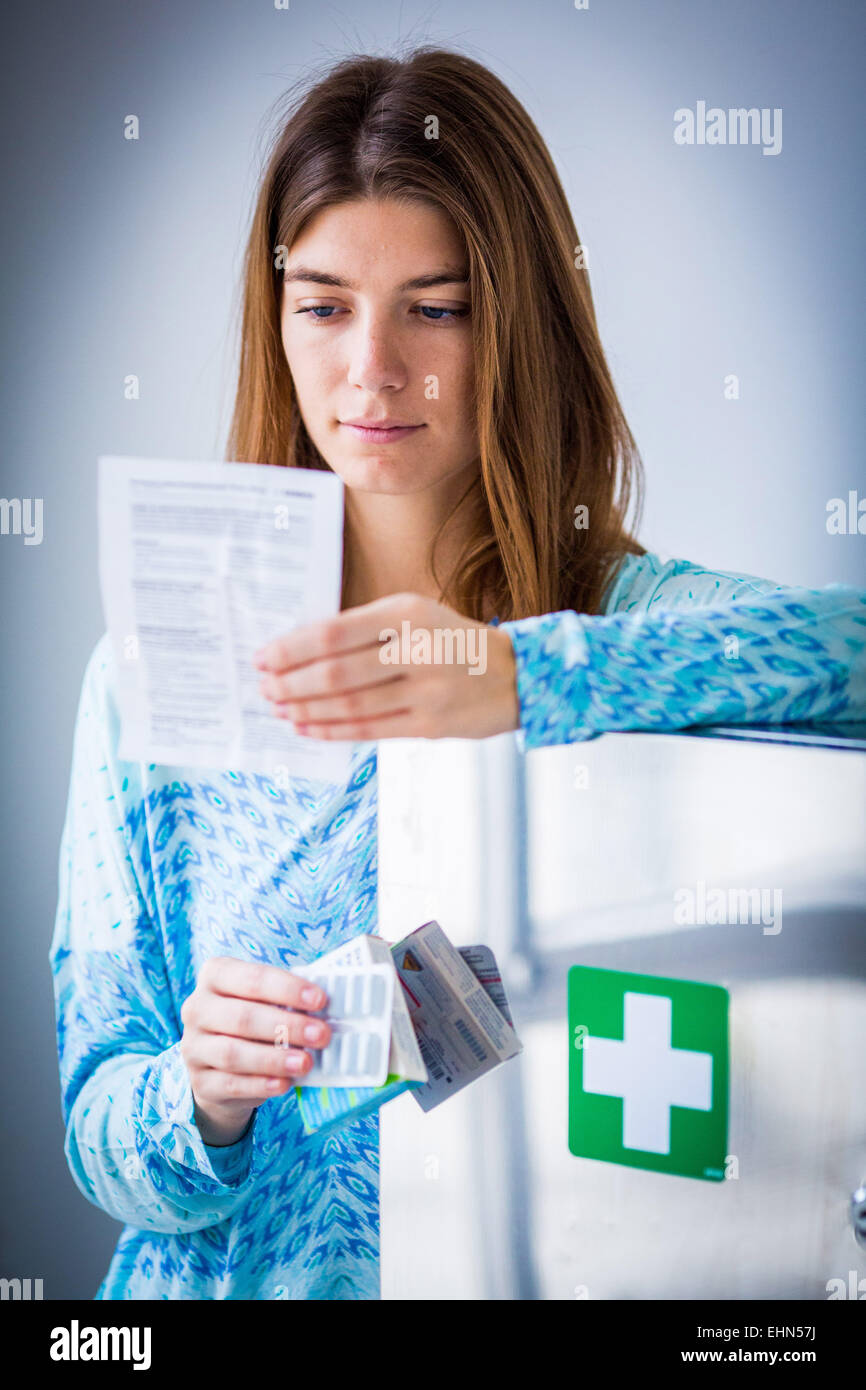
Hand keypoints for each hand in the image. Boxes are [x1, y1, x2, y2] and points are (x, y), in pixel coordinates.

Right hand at [180, 956, 330, 1145]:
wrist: (218, 1066)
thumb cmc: (251, 1023)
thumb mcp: (263, 1002)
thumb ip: (286, 1001)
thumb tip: (326, 1010)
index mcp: (215, 976)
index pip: (251, 978)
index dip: (287, 988)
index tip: (320, 1000)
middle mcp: (197, 1009)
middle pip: (242, 1017)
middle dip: (287, 1026)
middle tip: (322, 1034)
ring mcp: (194, 1047)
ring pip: (233, 1054)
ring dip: (274, 1058)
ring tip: (306, 1062)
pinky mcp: (200, 1081)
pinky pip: (231, 1084)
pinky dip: (261, 1084)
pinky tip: (284, 1084)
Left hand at [253, 592, 520, 740]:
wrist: (516, 674)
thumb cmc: (451, 641)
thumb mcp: (415, 614)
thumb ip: (365, 629)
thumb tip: (302, 652)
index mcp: (406, 613)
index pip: (334, 632)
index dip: (292, 648)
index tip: (264, 657)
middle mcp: (416, 650)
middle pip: (336, 672)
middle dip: (292, 683)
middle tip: (264, 688)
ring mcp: (425, 690)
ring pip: (349, 705)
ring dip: (306, 710)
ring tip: (280, 709)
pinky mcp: (430, 725)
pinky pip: (370, 730)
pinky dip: (332, 730)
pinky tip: (308, 728)